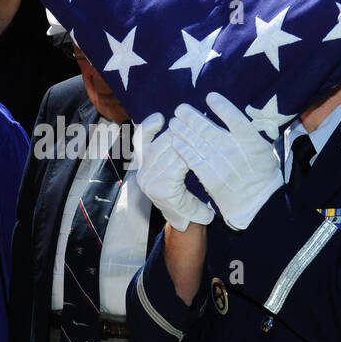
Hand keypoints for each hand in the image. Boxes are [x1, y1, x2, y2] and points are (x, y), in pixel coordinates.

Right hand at [131, 112, 213, 231]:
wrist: (186, 223)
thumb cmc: (182, 196)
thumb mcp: (172, 174)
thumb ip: (168, 153)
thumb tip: (175, 125)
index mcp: (142, 168)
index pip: (139, 141)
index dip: (148, 127)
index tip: (160, 118)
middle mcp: (142, 174)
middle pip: (160, 143)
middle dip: (178, 132)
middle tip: (194, 121)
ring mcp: (150, 183)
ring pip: (171, 152)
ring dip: (186, 140)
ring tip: (200, 132)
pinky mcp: (162, 189)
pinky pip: (179, 165)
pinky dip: (190, 156)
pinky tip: (200, 151)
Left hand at [168, 92, 284, 230]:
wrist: (256, 202)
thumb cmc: (261, 172)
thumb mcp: (263, 149)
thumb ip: (247, 133)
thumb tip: (228, 114)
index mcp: (251, 142)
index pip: (235, 119)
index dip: (221, 106)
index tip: (210, 97)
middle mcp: (234, 151)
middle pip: (208, 129)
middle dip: (191, 117)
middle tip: (180, 109)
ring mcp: (219, 164)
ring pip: (196, 142)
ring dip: (183, 130)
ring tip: (174, 122)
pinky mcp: (208, 176)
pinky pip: (191, 158)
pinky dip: (182, 148)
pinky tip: (176, 140)